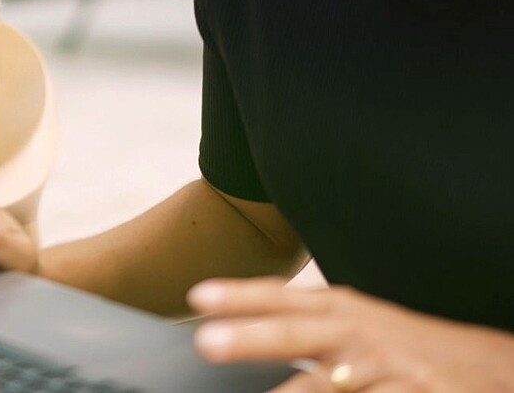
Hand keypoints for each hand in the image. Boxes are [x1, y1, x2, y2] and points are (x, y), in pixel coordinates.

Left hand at [189, 277, 513, 391]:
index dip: (240, 295)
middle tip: (205, 342)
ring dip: (288, 392)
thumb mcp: (350, 321)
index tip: (197, 295)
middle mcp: (354, 334)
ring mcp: (380, 369)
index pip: (279, 298)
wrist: (480, 364)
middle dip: (250, 337)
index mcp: (337, 310)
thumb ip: (299, 323)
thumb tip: (235, 324)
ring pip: (325, 383)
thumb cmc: (398, 344)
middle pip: (294, 334)